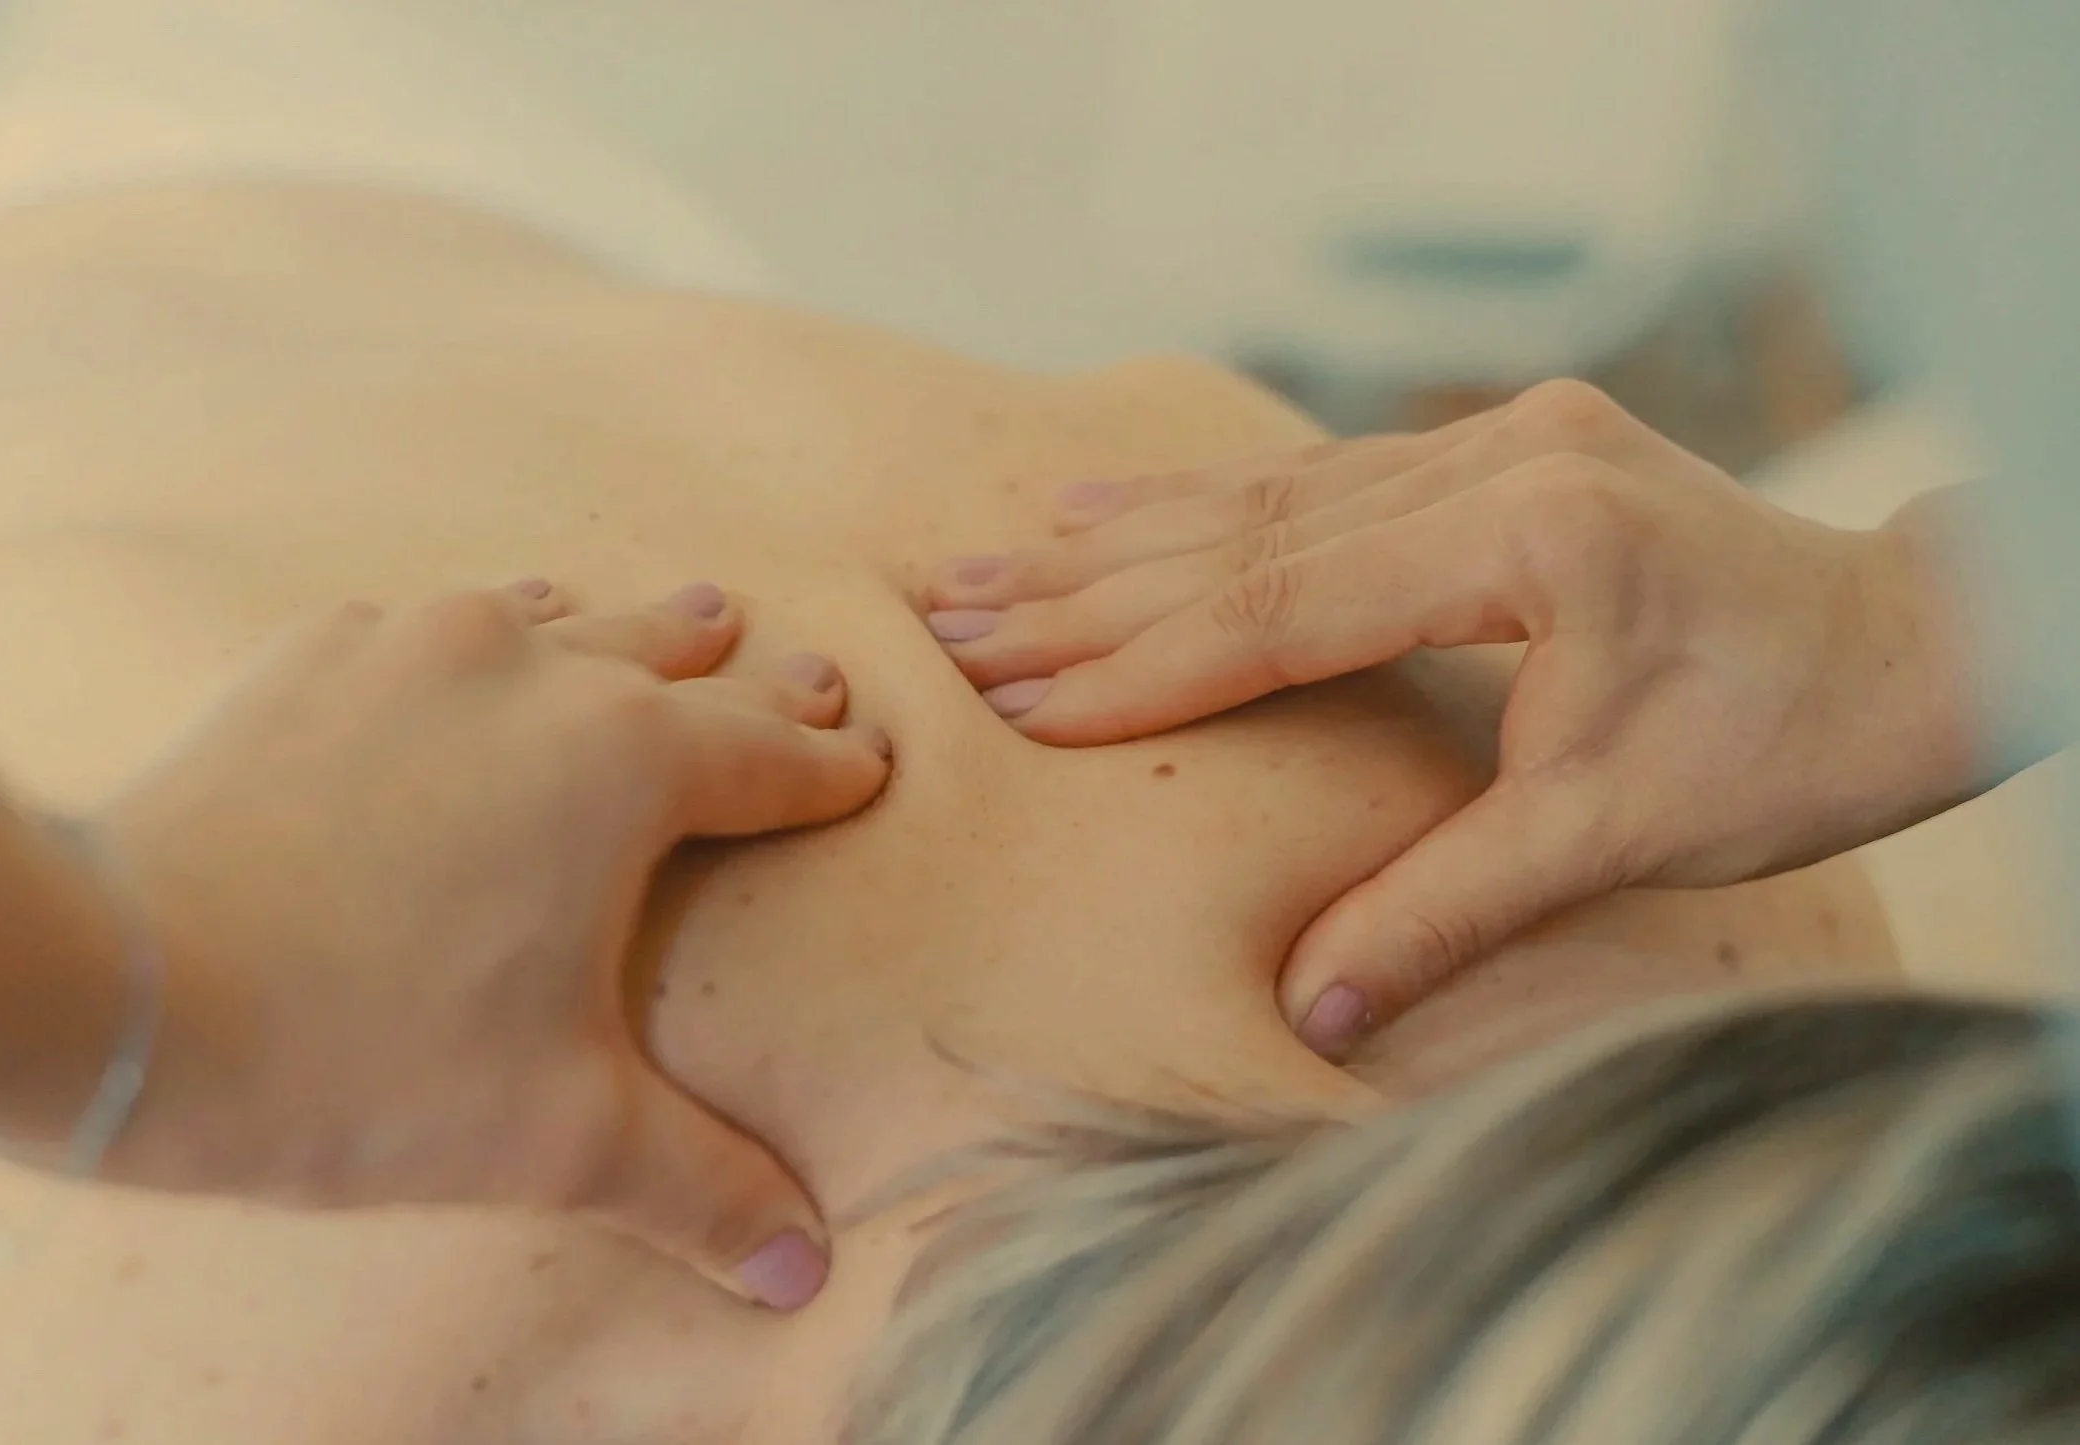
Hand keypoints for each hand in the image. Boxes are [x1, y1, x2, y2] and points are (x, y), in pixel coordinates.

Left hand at [90, 578, 889, 1307]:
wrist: (122, 992)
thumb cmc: (363, 1057)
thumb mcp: (561, 1137)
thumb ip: (701, 1189)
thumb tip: (800, 1269)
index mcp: (628, 764)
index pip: (770, 757)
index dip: (830, 767)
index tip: (869, 760)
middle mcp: (538, 671)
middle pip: (681, 663)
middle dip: (753, 681)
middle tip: (807, 673)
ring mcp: (419, 648)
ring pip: (563, 619)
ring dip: (631, 634)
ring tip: (686, 617)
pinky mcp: (318, 658)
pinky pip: (436, 624)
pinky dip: (490, 634)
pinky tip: (484, 640)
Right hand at [923, 381, 1976, 1052]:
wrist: (1913, 643)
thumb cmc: (1788, 743)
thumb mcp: (1611, 835)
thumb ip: (1445, 910)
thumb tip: (1312, 1010)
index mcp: (1528, 538)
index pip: (1285, 607)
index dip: (1143, 663)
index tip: (1020, 697)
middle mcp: (1503, 458)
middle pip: (1254, 534)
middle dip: (1094, 588)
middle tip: (953, 611)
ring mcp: (1504, 438)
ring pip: (1277, 493)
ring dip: (1132, 537)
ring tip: (1000, 558)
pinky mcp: (1507, 448)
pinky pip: (1327, 475)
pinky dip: (1216, 506)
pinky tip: (1125, 509)